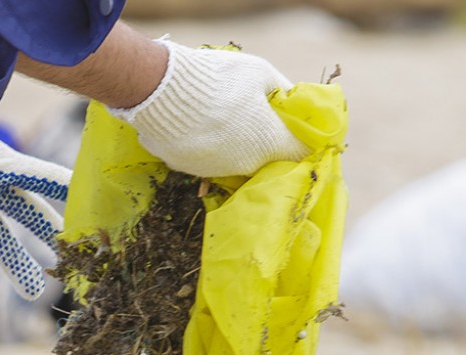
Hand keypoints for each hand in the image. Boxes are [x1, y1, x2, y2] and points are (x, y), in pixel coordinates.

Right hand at [111, 42, 308, 178]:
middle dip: (268, 142)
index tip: (297, 128)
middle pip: (267, 160)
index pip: (301, 153)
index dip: (303, 140)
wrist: (162, 91)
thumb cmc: (219, 78)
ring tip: (225, 117)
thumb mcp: (261, 73)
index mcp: (271, 143)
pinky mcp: (189, 170)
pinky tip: (201, 125)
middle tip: (259, 117)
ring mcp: (216, 171)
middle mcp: (247, 165)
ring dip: (237, 145)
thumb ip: (284, 90)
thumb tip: (294, 101)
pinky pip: (207, 160)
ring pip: (236, 162)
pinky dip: (210, 147)